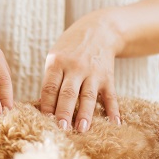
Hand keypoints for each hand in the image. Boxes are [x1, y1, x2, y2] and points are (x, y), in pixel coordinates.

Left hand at [40, 14, 122, 131]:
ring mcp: (93, 73)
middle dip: (64, 111)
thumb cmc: (71, 48)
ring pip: (88, 96)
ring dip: (85, 114)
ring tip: (82, 129)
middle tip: (61, 129)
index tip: (44, 120)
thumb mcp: (56, 56)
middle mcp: (75, 67)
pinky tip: (114, 124)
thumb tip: (45, 108)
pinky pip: (110, 96)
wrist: (100, 29)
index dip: (47, 104)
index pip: (50, 86)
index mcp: (57, 62)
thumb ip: (51, 79)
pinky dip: (113, 110)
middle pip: (68, 93)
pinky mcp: (108, 77)